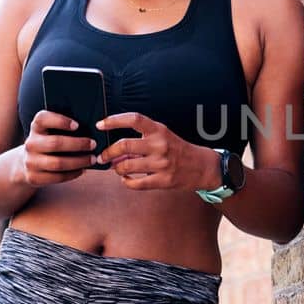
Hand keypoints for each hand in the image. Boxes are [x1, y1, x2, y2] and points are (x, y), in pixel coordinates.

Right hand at [19, 110, 97, 185]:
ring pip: (57, 163)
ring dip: (78, 162)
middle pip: (55, 143)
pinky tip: (82, 170)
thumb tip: (92, 129)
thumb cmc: (49, 143)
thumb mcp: (51, 132)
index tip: (77, 125)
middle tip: (93, 144)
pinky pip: (57, 177)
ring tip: (92, 159)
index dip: (60, 121)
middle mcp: (30, 143)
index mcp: (36, 127)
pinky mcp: (33, 177)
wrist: (27, 164)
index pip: (43, 119)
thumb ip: (65, 129)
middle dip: (78, 144)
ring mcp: (30, 161)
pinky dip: (73, 174)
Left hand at [97, 112, 213, 191]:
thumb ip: (141, 140)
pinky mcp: (162, 180)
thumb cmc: (179, 150)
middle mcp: (160, 145)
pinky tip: (126, 179)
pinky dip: (126, 182)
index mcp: (159, 130)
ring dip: (116, 168)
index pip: (133, 120)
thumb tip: (115, 150)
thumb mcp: (163, 137)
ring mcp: (161, 164)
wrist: (202, 166)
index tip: (101, 124)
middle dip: (108, 152)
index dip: (114, 121)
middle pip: (124, 145)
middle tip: (103, 156)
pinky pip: (135, 183)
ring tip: (117, 168)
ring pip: (126, 166)